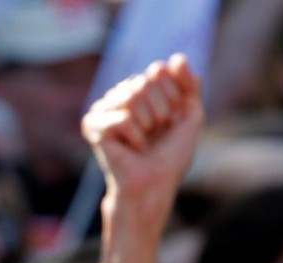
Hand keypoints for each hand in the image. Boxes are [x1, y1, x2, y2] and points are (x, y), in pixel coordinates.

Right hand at [82, 54, 202, 236]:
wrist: (153, 184)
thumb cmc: (170, 156)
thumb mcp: (190, 115)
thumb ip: (189, 85)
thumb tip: (175, 58)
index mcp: (141, 90)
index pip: (158, 71)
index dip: (172, 98)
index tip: (169, 122)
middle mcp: (120, 95)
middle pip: (144, 82)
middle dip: (160, 111)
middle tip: (155, 134)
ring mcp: (104, 108)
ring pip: (132, 96)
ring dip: (147, 125)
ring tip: (142, 142)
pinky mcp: (92, 124)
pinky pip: (122, 117)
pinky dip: (134, 136)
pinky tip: (130, 149)